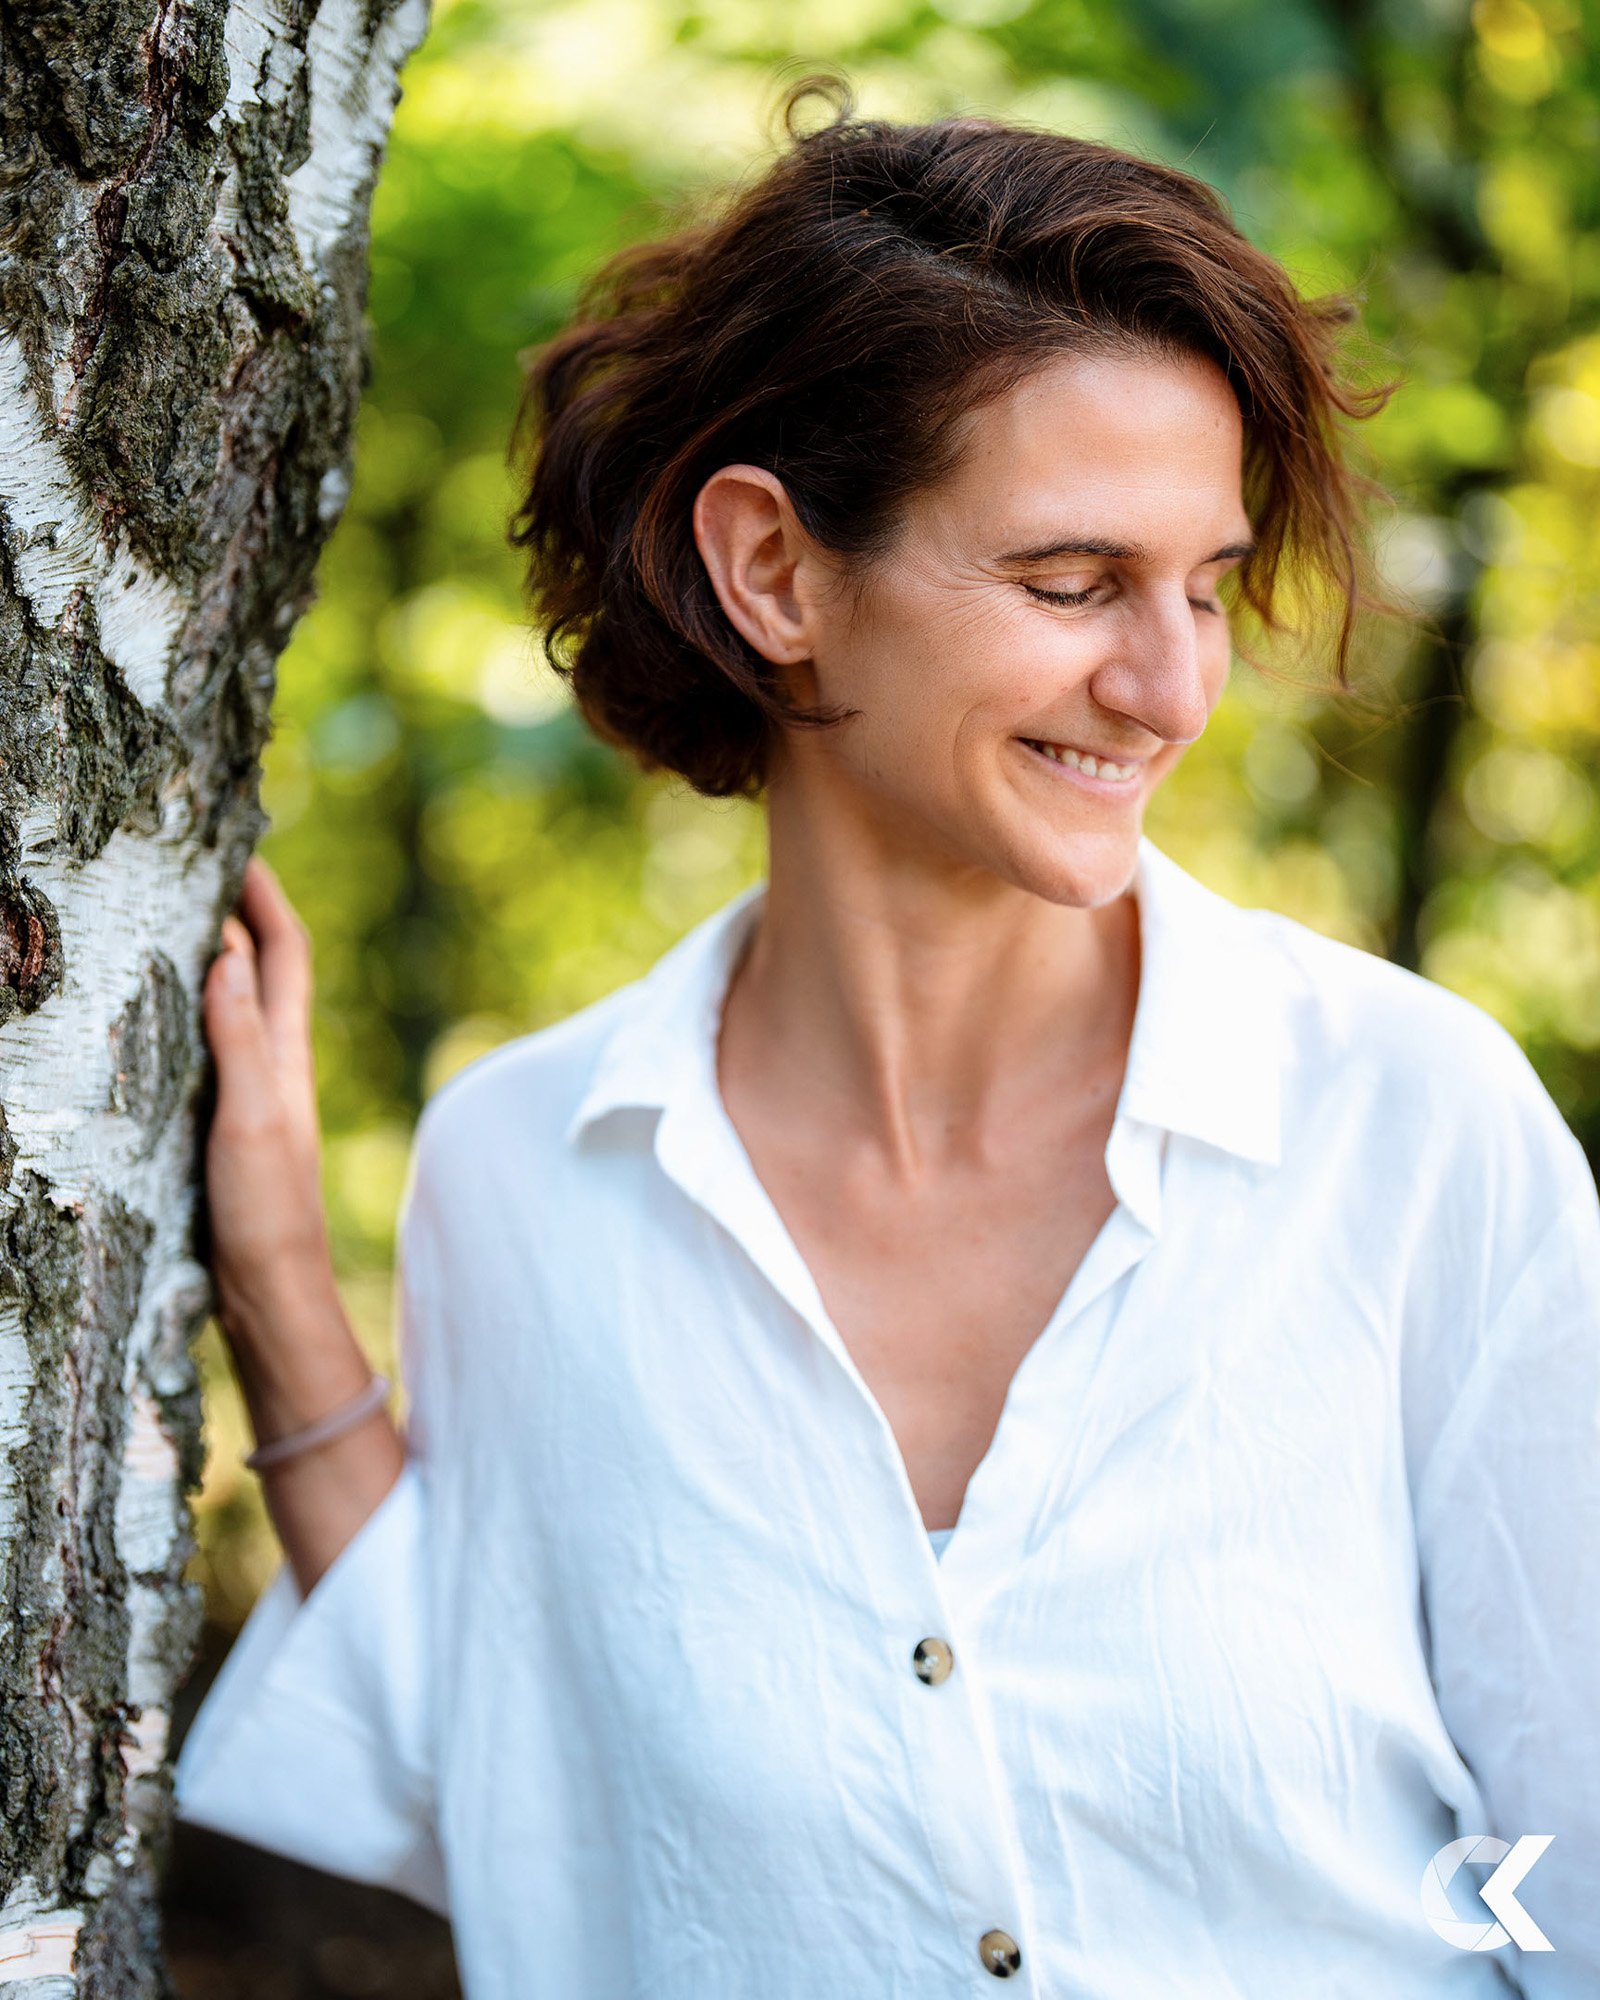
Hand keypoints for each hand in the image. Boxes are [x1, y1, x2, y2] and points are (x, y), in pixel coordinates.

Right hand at [202, 856, 337, 1346]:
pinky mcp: (231, 1130)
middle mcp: (278, 1067)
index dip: (267, 898)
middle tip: (199, 868)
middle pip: (266, 971)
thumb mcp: (250, 1118)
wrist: (274, 1295)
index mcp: (289, 1055)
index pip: (284, 954)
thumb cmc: (267, 1211)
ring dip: (218, 961)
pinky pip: (216, 1050)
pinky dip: (195, 1016)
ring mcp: (256, 1097)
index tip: (240, 847)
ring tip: (177, 923)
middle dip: (242, 914)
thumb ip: (240, 1039)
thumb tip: (226, 952)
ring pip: (241, 1008)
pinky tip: (166, 1024)